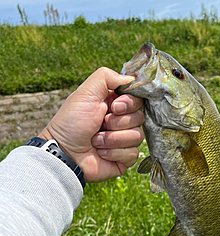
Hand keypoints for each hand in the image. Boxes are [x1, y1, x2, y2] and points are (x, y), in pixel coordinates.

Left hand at [38, 67, 143, 182]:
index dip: (129, 103)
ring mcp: (124, 140)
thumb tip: (130, 79)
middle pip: (139, 117)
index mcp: (114, 104)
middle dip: (117, 122)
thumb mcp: (85, 93)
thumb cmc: (70, 123)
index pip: (137, 99)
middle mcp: (121, 121)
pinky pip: (133, 153)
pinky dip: (114, 153)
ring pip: (137, 136)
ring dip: (113, 139)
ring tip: (96, 141)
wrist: (64, 152)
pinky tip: (101, 152)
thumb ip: (106, 77)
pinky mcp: (124, 158)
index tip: (114, 107)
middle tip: (100, 124)